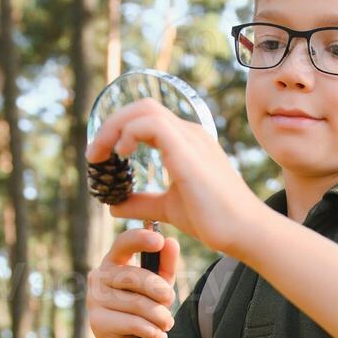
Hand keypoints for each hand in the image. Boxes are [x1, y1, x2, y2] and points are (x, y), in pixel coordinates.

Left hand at [85, 98, 267, 256]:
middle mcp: (189, 133)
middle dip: (111, 125)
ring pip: (144, 109)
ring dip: (114, 128)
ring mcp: (190, 138)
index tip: (101, 157)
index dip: (119, 130)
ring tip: (101, 156)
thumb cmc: (214, 220)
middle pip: (143, 106)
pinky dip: (128, 134)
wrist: (243, 231)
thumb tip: (112, 204)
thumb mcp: (168, 208)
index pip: (147, 118)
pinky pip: (150, 125)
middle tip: (94, 155)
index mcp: (187, 143)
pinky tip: (123, 156)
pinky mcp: (187, 151)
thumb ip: (142, 202)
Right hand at [87, 226, 181, 337]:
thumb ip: (166, 264)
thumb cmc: (148, 311)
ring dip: (160, 316)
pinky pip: (134, 323)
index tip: (158, 240)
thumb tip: (171, 242)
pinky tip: (158, 337)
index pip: (122, 244)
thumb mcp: (161, 285)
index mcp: (113, 263)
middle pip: (133, 276)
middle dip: (160, 291)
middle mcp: (98, 277)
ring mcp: (94, 300)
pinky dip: (153, 331)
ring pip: (137, 303)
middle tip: (171, 301)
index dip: (139, 239)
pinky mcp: (97, 323)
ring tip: (167, 324)